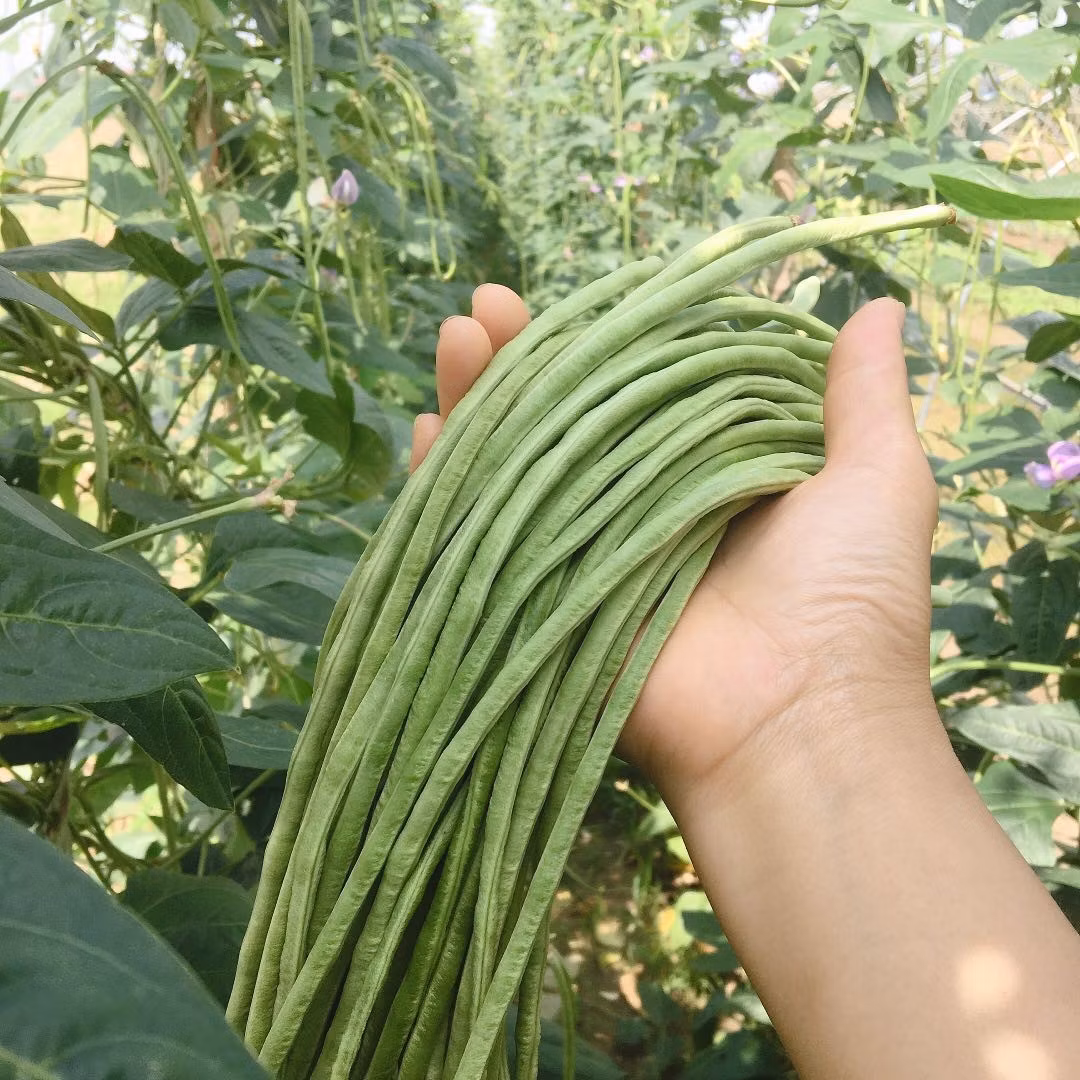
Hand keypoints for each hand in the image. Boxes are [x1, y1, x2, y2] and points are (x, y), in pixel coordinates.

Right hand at [412, 286, 937, 799]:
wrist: (799, 723)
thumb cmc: (849, 598)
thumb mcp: (878, 478)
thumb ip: (864, 394)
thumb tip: (878, 304)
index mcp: (707, 473)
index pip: (638, 388)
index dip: (600, 339)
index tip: (575, 293)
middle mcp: (638, 508)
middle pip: (563, 421)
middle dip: (522, 361)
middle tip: (486, 306)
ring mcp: (584, 555)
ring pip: (514, 468)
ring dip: (478, 404)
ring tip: (459, 338)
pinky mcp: (544, 602)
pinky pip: (482, 538)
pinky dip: (446, 489)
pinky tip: (426, 430)